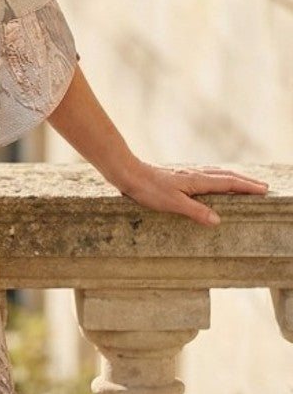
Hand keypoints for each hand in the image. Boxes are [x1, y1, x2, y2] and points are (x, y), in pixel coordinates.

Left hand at [117, 161, 268, 227]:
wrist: (130, 174)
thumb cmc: (149, 190)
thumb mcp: (173, 204)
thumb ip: (196, 211)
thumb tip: (218, 220)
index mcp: (197, 181)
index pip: (228, 183)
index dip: (246, 187)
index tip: (263, 190)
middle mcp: (195, 174)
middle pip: (226, 176)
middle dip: (245, 182)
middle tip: (263, 186)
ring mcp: (188, 173)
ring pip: (217, 173)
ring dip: (233, 178)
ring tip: (244, 182)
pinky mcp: (179, 175)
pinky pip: (207, 174)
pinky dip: (219, 176)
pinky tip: (214, 180)